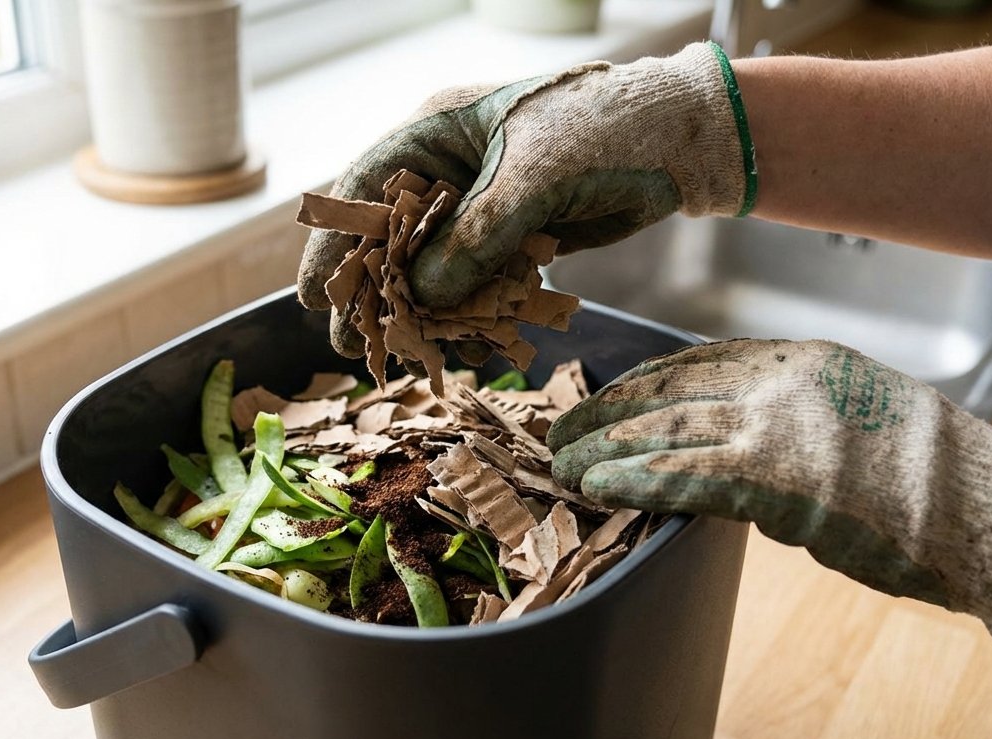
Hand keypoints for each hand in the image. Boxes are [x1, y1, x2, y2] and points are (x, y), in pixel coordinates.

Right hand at [297, 42, 755, 357]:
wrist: (681, 142)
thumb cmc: (605, 131)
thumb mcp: (535, 176)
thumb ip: (476, 235)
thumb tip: (425, 295)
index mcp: (438, 133)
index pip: (363, 189)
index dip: (332, 243)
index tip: (310, 296)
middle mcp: (451, 170)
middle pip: (390, 235)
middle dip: (372, 290)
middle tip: (349, 344)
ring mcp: (483, 204)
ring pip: (433, 266)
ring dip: (423, 310)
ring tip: (409, 354)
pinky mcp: (516, 234)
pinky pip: (478, 280)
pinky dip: (471, 312)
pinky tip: (466, 344)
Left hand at [547, 339, 991, 648]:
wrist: (974, 507)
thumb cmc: (923, 470)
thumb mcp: (852, 404)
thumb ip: (786, 406)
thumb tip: (729, 429)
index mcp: (796, 356)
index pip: (693, 360)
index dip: (638, 383)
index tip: (605, 397)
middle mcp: (777, 381)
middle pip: (664, 391)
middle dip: (605, 413)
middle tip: (562, 431)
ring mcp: (773, 427)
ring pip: (661, 430)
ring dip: (604, 450)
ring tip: (565, 466)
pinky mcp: (771, 478)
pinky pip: (682, 474)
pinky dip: (634, 480)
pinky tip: (599, 488)